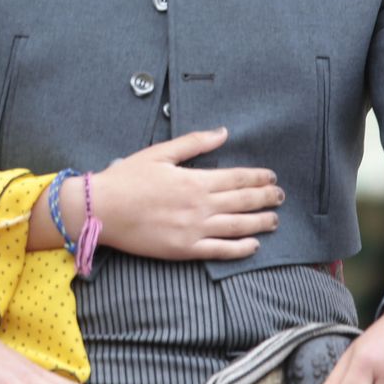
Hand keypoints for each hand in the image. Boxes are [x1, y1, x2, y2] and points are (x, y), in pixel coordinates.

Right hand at [91, 127, 282, 259]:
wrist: (102, 209)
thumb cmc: (127, 178)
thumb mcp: (159, 153)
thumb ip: (194, 143)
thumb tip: (223, 132)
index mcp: (194, 180)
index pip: (236, 178)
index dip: (257, 178)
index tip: (272, 177)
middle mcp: (200, 205)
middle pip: (243, 201)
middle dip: (266, 198)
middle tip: (281, 197)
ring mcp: (194, 229)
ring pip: (238, 226)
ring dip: (260, 223)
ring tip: (275, 220)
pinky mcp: (186, 249)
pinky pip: (220, 250)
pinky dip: (240, 249)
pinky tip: (254, 246)